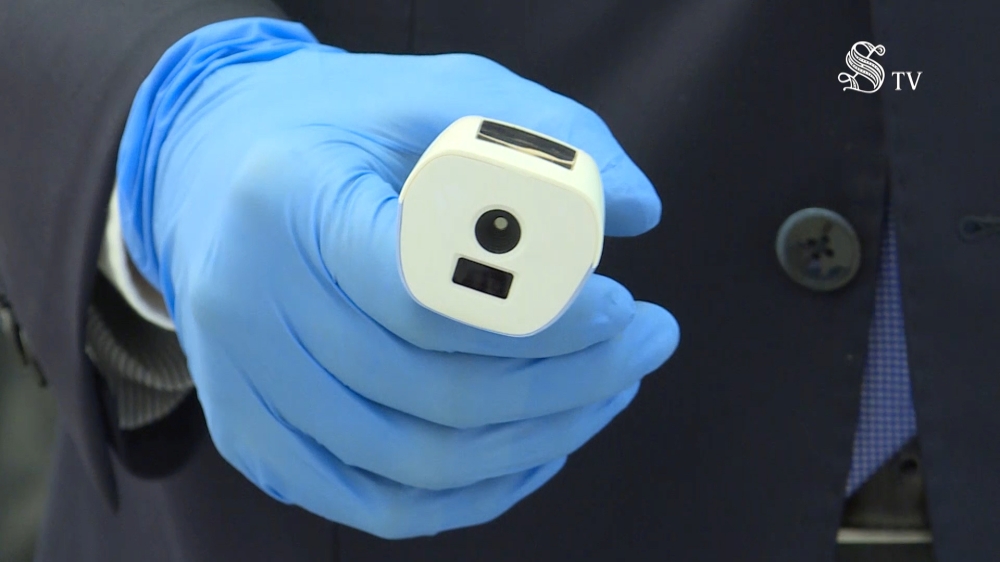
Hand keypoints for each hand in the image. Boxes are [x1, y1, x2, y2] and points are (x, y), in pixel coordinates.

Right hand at [117, 19, 678, 538]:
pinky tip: (538, 449)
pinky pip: (376, 504)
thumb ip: (544, 135)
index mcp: (288, 201)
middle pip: (433, 391)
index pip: (427, 296)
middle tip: (646, 343)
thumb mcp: (436, 94)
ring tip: (611, 388)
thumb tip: (639, 206)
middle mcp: (247, 304)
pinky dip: (474, 493)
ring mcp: (242, 384)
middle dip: (569, 382)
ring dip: (537, 439)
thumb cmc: (337, 127)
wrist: (214, 167)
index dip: (543, 319)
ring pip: (415, 460)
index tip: (621, 305)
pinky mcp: (252, 435)